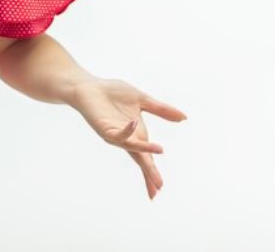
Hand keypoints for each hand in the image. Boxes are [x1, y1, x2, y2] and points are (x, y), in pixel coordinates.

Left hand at [69, 77, 186, 200]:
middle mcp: (126, 139)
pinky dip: (127, 130)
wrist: (90, 86)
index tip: (159, 189)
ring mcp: (115, 135)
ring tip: (161, 150)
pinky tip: (134, 122)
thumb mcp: (143, 100)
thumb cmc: (113, 94)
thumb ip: (162, 110)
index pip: (147, 158)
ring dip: (145, 148)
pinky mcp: (105, 128)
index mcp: (137, 135)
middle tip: (158, 188)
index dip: (152, 173)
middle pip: (140, 159)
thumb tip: (184, 118)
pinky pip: (117, 133)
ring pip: (132, 146)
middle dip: (148, 173)